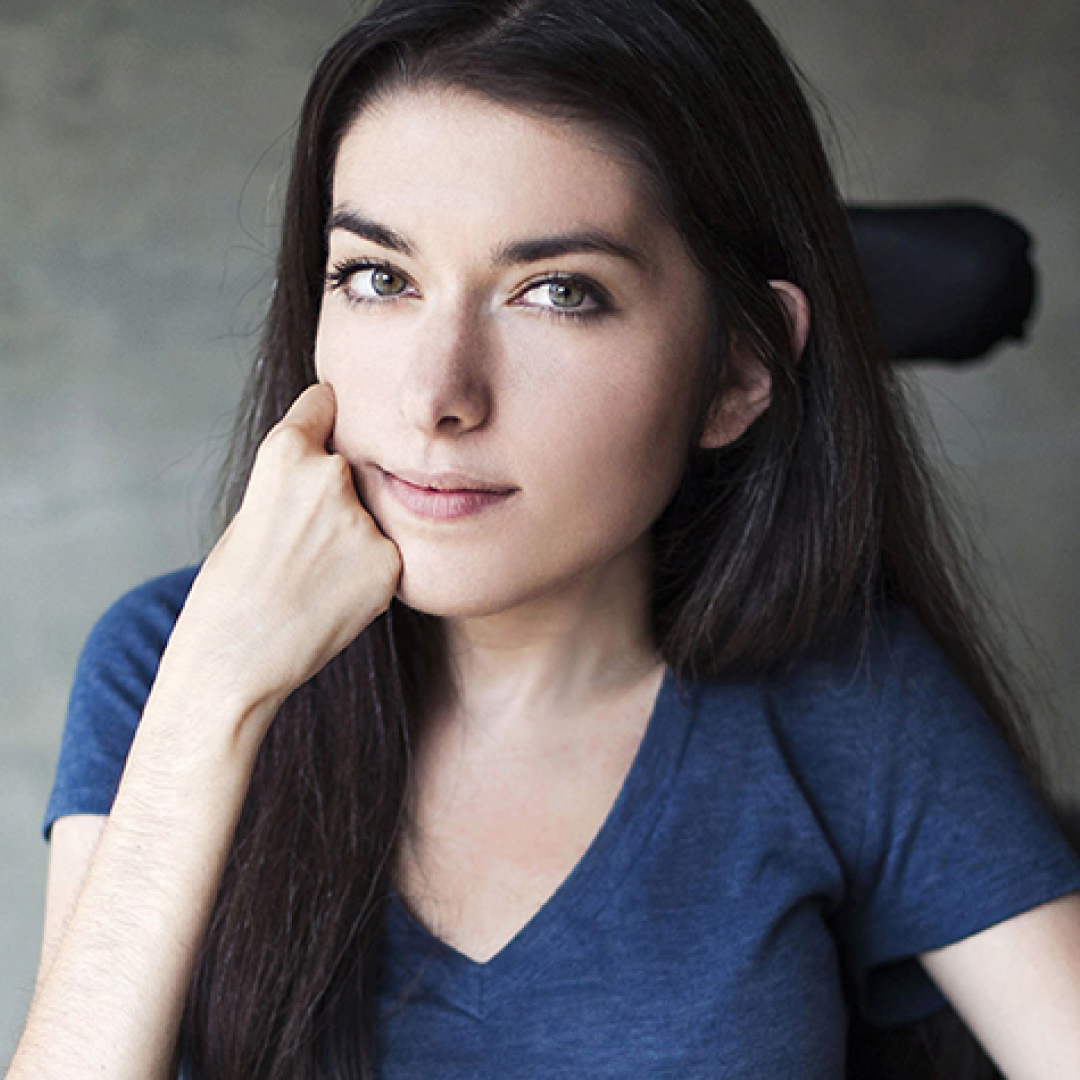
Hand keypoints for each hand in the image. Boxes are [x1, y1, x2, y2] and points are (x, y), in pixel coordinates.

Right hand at [164, 382, 401, 712]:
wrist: (235, 660)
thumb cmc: (230, 588)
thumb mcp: (251, 509)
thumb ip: (297, 478)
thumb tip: (340, 464)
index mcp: (285, 451)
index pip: (325, 402)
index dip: (323, 419)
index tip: (328, 427)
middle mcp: (331, 475)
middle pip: (352, 467)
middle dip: (339, 493)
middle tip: (304, 542)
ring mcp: (364, 519)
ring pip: (371, 515)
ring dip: (354, 537)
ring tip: (313, 578)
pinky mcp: (388, 561)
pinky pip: (385, 555)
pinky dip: (368, 573)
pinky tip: (332, 598)